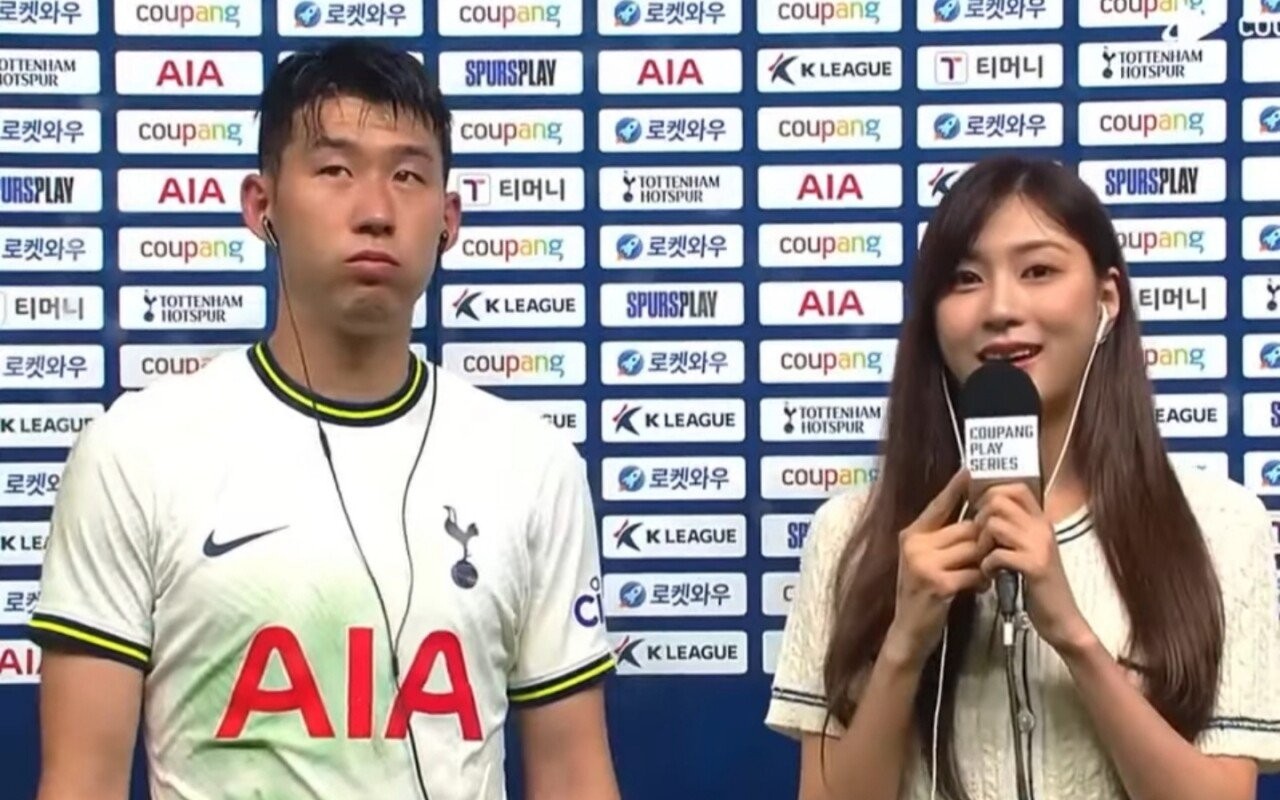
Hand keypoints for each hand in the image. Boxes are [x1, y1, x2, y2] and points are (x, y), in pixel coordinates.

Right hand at [885, 469, 990, 666]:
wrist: (908, 632)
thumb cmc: (922, 595)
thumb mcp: (924, 562)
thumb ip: (941, 540)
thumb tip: (973, 519)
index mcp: (911, 535)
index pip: (939, 505)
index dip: (955, 488)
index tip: (971, 469)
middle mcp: (915, 545)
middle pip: (964, 530)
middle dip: (983, 540)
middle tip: (995, 550)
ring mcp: (924, 564)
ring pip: (973, 550)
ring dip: (985, 562)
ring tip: (987, 573)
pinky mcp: (939, 584)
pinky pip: (974, 572)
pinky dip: (983, 580)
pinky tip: (982, 588)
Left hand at [974, 483, 1093, 651]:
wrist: (1062, 618)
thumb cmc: (1040, 585)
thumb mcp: (1031, 550)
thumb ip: (1016, 529)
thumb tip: (987, 511)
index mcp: (1041, 521)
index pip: (1016, 488)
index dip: (992, 494)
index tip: (981, 513)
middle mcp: (1042, 528)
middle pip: (998, 501)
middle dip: (980, 519)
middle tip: (980, 541)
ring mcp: (1039, 546)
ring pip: (995, 524)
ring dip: (981, 543)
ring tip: (984, 560)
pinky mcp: (1034, 566)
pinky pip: (998, 554)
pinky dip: (987, 565)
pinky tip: (991, 575)